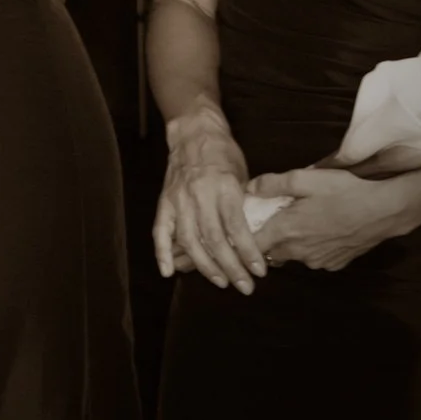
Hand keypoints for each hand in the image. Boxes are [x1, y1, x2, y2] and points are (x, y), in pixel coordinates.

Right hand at [153, 115, 262, 291]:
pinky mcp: (165, 202)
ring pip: (190, 240)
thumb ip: (245, 205)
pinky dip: (162, 253)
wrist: (194, 133)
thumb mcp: (243, 175)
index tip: (259, 271)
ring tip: (221, 281)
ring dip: (205, 266)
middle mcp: (199, 194)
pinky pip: (161, 231)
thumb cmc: (224, 154)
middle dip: (230, 266)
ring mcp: (178, 199)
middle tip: (244, 286)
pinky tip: (168, 271)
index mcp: (223, 186)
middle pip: (214, 239)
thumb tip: (255, 238)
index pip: (236, 226)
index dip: (247, 252)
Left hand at [247, 167, 409, 272]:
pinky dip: (311, 248)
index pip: (251, 244)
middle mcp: (299, 252)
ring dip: (290, 244)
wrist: (385, 210)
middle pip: (270, 252)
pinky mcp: (336, 264)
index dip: (243, 238)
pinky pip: (314, 258)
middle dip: (266, 240)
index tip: (240, 228)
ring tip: (299, 224)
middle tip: (270, 221)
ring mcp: (319, 261)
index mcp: (286, 231)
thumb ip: (272, 183)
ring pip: (293, 256)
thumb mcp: (305, 178)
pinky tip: (321, 232)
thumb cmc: (343, 191)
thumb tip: (248, 188)